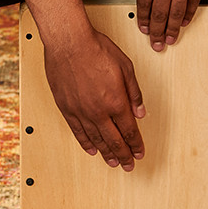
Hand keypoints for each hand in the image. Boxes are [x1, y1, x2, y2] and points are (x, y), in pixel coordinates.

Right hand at [21, 0, 145, 168]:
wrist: (69, 43)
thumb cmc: (97, 49)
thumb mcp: (126, 67)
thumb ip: (134, 93)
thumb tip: (141, 112)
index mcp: (116, 101)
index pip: (129, 130)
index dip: (135, 144)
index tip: (139, 152)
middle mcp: (98, 111)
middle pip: (114, 140)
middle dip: (123, 155)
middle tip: (129, 165)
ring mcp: (81, 112)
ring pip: (96, 140)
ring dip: (106, 154)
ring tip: (113, 163)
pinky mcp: (66, 109)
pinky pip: (77, 132)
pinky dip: (86, 144)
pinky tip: (92, 151)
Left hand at [134, 0, 207, 51]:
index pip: (143, 1)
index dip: (142, 17)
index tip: (142, 28)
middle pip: (159, 13)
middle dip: (156, 32)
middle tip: (155, 45)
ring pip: (177, 13)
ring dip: (172, 29)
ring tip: (170, 40)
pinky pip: (194, 3)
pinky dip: (189, 15)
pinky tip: (186, 22)